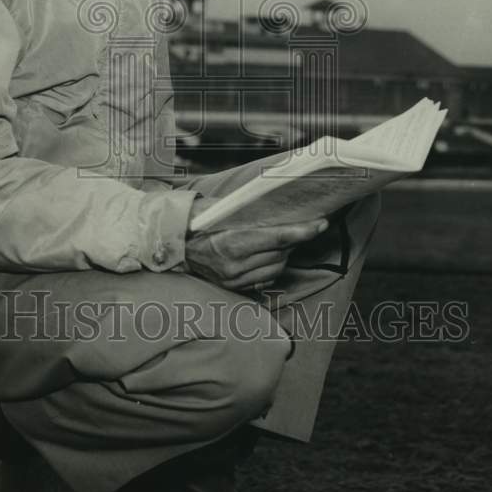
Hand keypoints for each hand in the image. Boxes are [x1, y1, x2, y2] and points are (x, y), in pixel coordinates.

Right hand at [184, 197, 328, 294]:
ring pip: (276, 268)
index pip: (278, 238)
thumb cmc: (194, 220)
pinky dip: (272, 267)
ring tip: (284, 239)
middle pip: (281, 254)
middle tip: (304, 225)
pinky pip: (264, 279)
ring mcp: (234, 279)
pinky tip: (269, 255)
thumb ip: (245, 209)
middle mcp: (235, 265)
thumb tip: (275, 203)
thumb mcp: (217, 207)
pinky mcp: (232, 287)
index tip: (321, 224)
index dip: (303, 231)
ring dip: (285, 254)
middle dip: (295, 239)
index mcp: (232, 242)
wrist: (171, 244)